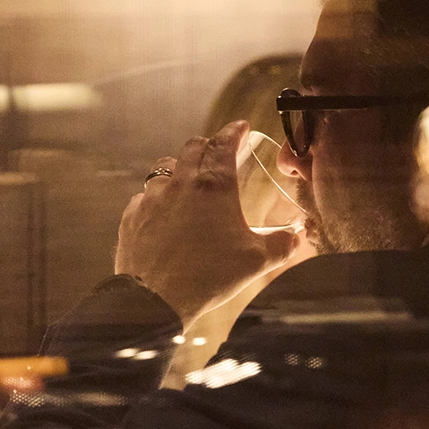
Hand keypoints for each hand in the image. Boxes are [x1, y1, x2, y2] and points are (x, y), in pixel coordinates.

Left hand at [116, 120, 299, 326]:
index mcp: (214, 186)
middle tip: (217, 151)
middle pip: (193, 147)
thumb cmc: (210, 278)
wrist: (156, 301)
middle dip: (208, 144)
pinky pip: (145, 196)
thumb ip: (281, 244)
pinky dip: (157, 198)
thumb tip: (297, 236)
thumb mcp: (256, 262)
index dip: (234, 132)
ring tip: (189, 181)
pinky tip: (164, 212)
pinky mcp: (132, 216)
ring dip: (180, 169)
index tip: (240, 127)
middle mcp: (180, 184)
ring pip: (165, 169)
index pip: (224, 144)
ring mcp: (152, 199)